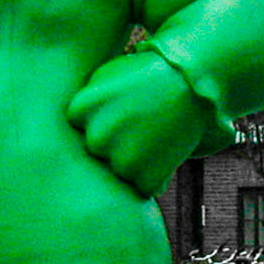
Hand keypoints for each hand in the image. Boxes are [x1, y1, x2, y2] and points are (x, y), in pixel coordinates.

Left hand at [67, 52, 214, 198]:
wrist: (193, 84)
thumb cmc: (146, 77)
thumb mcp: (106, 77)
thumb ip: (84, 103)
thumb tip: (70, 130)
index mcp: (80, 110)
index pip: (78, 128)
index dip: (99, 119)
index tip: (118, 108)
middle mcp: (96, 137)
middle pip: (96, 152)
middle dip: (114, 142)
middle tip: (138, 123)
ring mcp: (121, 159)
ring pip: (118, 172)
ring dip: (134, 161)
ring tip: (153, 134)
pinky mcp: (145, 178)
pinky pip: (142, 186)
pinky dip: (154, 176)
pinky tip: (164, 150)